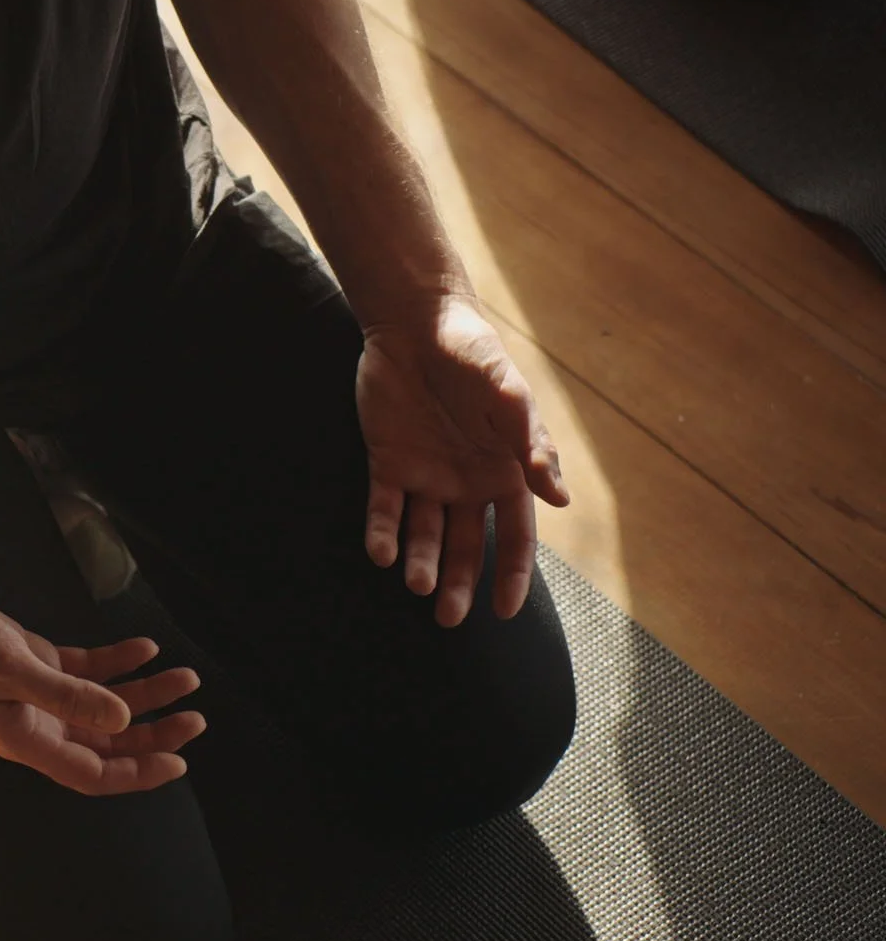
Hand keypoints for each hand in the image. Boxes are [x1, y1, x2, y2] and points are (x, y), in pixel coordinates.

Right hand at [0, 580, 205, 795]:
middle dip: (154, 732)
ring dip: (143, 695)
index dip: (138, 773)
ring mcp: (38, 695)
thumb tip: (121, 721)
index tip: (179, 763)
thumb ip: (67, 696)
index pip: (94, 774)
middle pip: (108, 744)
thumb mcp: (10, 668)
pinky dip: (117, 663)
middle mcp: (37, 725)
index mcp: (27, 740)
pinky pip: (86, 673)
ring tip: (183, 676)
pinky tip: (145, 649)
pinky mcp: (34, 665)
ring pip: (103, 707)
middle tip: (195, 717)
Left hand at [355, 294, 570, 626]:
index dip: (511, 575)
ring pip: (424, 535)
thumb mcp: (509, 394)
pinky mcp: (387, 463)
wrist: (417, 322)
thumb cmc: (472, 354)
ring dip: (420, 563)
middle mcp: (466, 482)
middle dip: (458, 584)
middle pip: (464, 547)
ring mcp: (426, 475)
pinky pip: (384, 509)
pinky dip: (382, 533)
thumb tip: (560, 498)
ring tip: (416, 585)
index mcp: (504, 472)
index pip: (513, 537)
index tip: (505, 612)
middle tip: (448, 618)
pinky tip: (381, 553)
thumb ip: (532, 445)